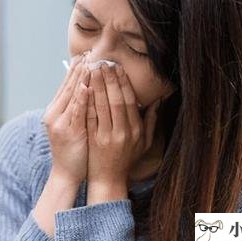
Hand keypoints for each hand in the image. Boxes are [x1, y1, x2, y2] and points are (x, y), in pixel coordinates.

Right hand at [41, 53, 91, 185]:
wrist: (65, 174)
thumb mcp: (73, 125)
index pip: (66, 85)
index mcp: (56, 111)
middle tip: (88, 51)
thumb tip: (87, 89)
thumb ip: (77, 108)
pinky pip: (76, 110)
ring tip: (88, 62)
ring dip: (80, 77)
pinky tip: (85, 85)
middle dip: (78, 68)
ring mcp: (60, 121)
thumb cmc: (73, 151)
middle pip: (67, 86)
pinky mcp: (68, 130)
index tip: (85, 54)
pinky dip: (80, 97)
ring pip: (71, 94)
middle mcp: (55, 113)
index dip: (75, 69)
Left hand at [85, 63, 160, 198]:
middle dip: (109, 79)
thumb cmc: (126, 158)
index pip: (129, 100)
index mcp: (135, 130)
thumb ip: (151, 121)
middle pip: (115, 100)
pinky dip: (86, 102)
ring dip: (97, 86)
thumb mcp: (144, 142)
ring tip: (92, 69)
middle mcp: (122, 132)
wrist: (108, 179)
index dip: (123, 82)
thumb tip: (158, 100)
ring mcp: (106, 136)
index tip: (117, 67)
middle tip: (103, 62)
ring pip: (101, 106)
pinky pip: (89, 117)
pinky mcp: (93, 140)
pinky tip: (83, 88)